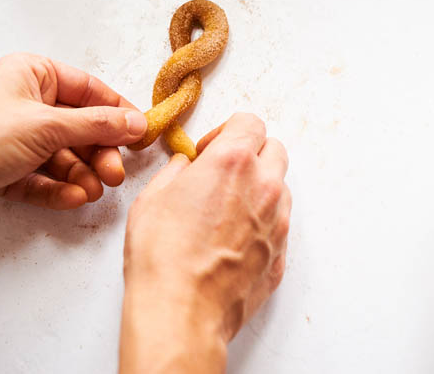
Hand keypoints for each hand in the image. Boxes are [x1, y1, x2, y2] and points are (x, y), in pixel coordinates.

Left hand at [0, 53, 147, 284]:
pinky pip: (43, 178)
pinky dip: (59, 189)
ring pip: (63, 156)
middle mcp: (25, 102)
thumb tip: (137, 122)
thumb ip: (97, 126)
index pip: (88, 89)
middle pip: (79, 127)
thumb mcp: (47, 126)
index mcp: (32, 74)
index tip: (141, 133)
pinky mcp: (6, 170)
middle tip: (115, 174)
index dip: (117, 111)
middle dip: (98, 152)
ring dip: (81, 175)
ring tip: (92, 191)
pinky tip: (73, 199)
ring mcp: (14, 137)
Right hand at [120, 113, 290, 373]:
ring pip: (280, 187)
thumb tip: (185, 166)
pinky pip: (278, 225)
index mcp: (233, 162)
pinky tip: (231, 240)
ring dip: (258, 188)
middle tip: (221, 174)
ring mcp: (277, 222)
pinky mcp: (281, 254)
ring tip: (225, 211)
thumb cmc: (162, 255)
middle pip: (274, 150)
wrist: (181, 312)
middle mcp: (264, 187)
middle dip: (250, 154)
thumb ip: (176, 171)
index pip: (251, 122)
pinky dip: (261, 223)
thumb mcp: (152, 197)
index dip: (227, 130)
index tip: (209, 150)